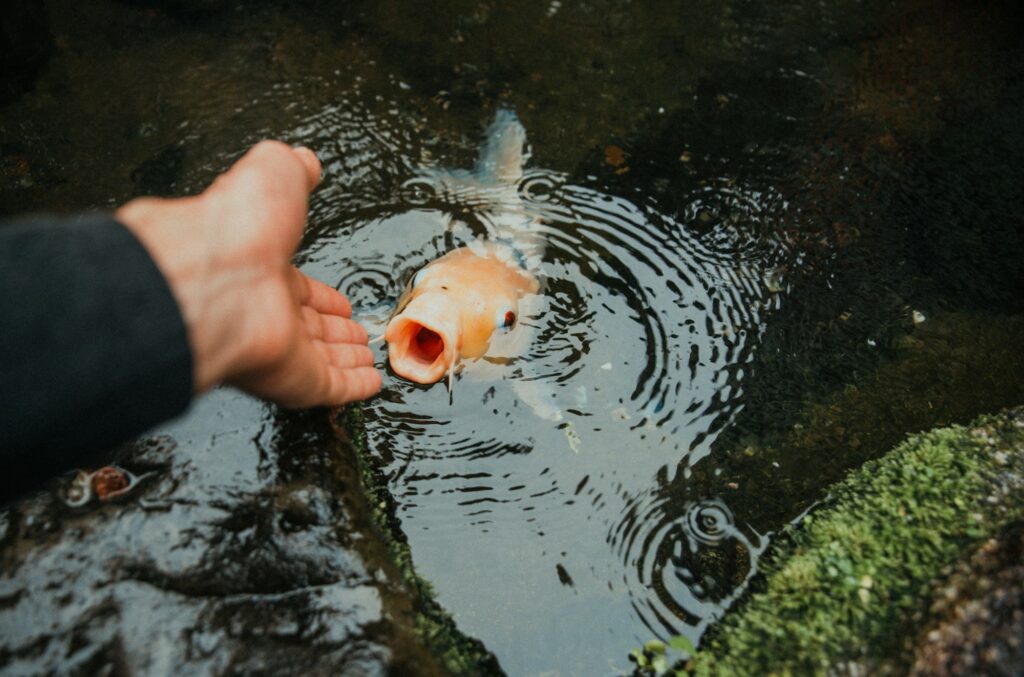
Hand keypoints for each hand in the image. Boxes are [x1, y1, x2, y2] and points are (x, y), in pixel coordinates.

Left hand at [116, 141, 380, 406]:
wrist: (215, 272)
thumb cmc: (236, 225)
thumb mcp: (270, 173)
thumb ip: (290, 168)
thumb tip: (303, 160)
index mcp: (258, 266)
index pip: (297, 288)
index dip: (322, 296)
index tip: (341, 302)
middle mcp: (265, 308)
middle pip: (308, 327)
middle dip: (334, 331)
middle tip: (357, 334)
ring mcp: (276, 347)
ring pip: (320, 359)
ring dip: (346, 359)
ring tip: (368, 359)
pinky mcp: (291, 379)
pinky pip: (328, 388)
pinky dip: (352, 388)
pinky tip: (371, 386)